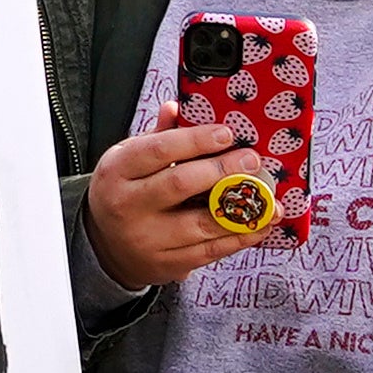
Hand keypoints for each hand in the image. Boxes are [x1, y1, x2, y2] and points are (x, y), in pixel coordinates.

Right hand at [86, 117, 263, 292]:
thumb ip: (157, 137)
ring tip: (268, 198)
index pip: (158, 150)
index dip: (195, 140)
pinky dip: (238, 238)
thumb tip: (177, 107)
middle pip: (180, 183)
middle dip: (222, 170)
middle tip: (251, 160)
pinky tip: (258, 225)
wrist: (104, 247)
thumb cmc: (123, 193)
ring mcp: (147, 238)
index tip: (226, 133)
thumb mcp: (128, 161)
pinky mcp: (167, 264)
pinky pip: (209, 251)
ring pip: (200, 223)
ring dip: (240, 210)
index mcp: (117, 171)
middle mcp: (128, 205)